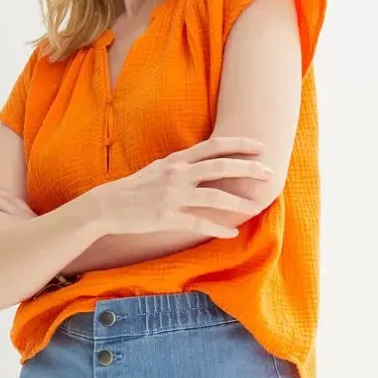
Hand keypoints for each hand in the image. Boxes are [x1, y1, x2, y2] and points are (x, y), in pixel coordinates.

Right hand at [91, 137, 273, 238]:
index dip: (239, 144)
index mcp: (178, 160)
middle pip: (221, 167)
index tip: (260, 146)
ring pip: (214, 196)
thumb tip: (207, 162)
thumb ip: (184, 165)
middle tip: (269, 174)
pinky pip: (199, 223)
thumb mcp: (160, 168)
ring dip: (238, 202)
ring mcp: (173, 196)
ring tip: (255, 207)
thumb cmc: (137, 187)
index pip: (214, 146)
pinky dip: (217, 228)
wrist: (109, 205)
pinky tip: (232, 233)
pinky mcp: (167, 217)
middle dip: (248, 169)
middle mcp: (178, 174)